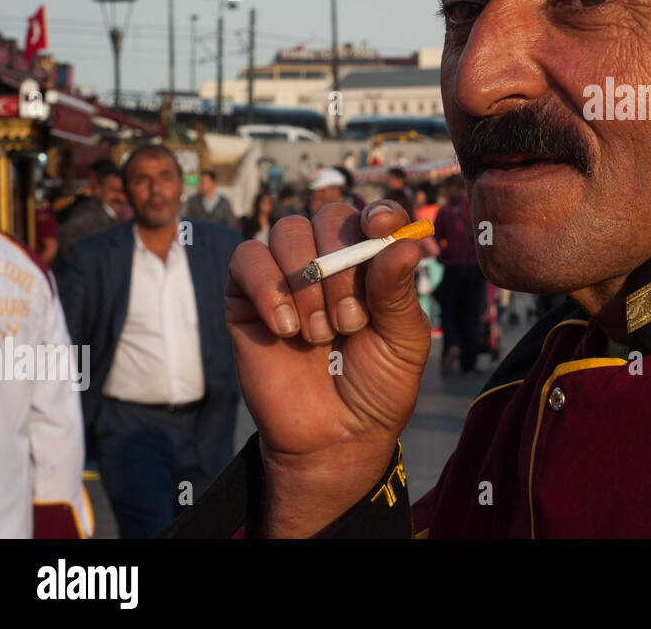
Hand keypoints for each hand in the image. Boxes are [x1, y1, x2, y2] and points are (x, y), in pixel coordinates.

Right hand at [224, 200, 429, 535]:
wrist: (334, 437)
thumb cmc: (377, 386)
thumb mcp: (403, 341)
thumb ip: (398, 292)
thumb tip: (403, 242)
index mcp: (374, 264)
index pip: (375, 215)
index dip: (378, 213)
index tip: (379, 226)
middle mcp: (331, 260)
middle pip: (330, 216)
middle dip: (342, 265)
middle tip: (350, 322)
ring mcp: (287, 274)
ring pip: (288, 230)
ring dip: (307, 280)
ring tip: (320, 333)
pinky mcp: (246, 296)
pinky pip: (246, 258)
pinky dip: (267, 286)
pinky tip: (286, 328)